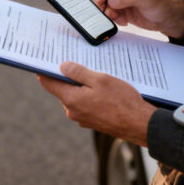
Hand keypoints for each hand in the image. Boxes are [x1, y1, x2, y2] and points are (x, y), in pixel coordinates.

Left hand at [37, 62, 156, 146]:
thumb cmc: (122, 101)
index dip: (45, 70)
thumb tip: (63, 67)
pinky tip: (104, 91)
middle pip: (63, 89)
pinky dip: (90, 95)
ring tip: (98, 78)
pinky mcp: (91, 121)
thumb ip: (79, 73)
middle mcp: (72, 111)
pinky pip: (85, 104)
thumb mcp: (100, 79)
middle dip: (69, 76)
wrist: (138, 124)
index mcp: (71, 99)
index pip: (48, 83)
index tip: (45, 60)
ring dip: (82, 86)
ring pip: (76, 96)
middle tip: (80, 62)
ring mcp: (82, 118)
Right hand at [94, 0, 183, 38]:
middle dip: (102, 1)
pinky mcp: (119, 8)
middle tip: (106, 11)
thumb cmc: (160, 3)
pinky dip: (113, 18)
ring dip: (108, 12)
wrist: (166, 18)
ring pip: (103, 2)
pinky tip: (124, 21)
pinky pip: (108, 12)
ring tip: (118, 18)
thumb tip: (110, 1)